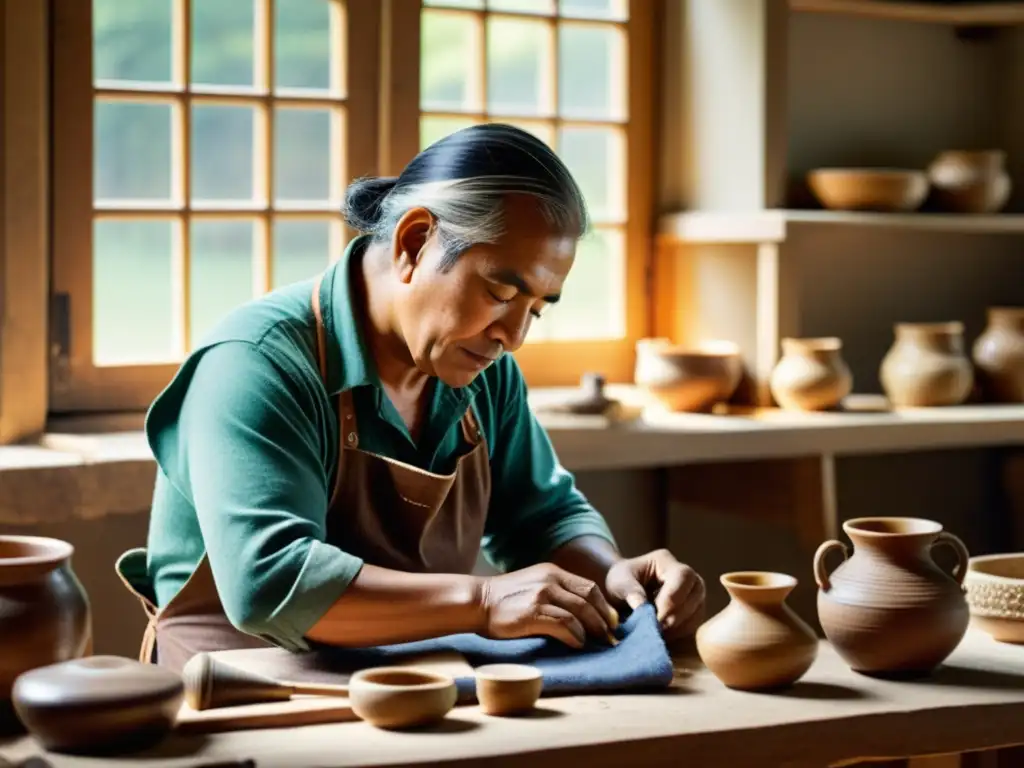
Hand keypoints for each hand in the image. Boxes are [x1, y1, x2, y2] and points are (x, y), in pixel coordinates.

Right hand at [479, 563, 619, 647]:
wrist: (478, 601)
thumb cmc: (506, 599)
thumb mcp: (534, 585)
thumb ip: (556, 592)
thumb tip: (583, 614)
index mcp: (553, 572)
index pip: (590, 587)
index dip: (605, 607)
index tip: (612, 623)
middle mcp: (550, 580)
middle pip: (589, 598)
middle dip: (604, 620)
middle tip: (609, 637)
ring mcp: (541, 595)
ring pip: (580, 612)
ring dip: (592, 630)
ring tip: (595, 643)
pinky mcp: (532, 613)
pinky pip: (564, 624)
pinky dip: (575, 636)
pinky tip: (577, 644)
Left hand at [604, 549, 704, 640]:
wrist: (622, 592)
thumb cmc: (620, 582)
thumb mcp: (618, 583)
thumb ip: (630, 592)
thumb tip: (641, 606)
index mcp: (665, 560)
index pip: (681, 577)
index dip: (672, 599)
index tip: (655, 618)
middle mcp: (685, 574)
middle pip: (695, 593)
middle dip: (676, 615)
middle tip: (657, 629)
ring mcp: (692, 591)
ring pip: (698, 610)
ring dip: (680, 626)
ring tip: (659, 634)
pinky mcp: (693, 609)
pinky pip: (695, 623)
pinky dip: (682, 632)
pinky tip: (665, 636)